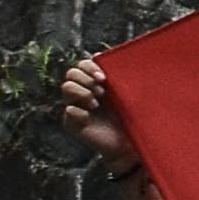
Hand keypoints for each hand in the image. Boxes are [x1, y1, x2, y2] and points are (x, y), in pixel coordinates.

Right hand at [53, 56, 139, 175]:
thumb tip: (100, 54)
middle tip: (101, 92)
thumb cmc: (132, 119)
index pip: (83, 65)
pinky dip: (80, 112)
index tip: (103, 78)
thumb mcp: (128, 95)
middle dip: (85, 79)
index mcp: (96, 83)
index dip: (89, 67)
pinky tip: (90, 118)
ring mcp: (76, 107)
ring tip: (96, 103)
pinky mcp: (72, 123)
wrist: (129, 145)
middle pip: (71, 73)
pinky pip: (69, 111)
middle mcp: (84, 93)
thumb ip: (120, 76)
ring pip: (66, 87)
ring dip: (81, 92)